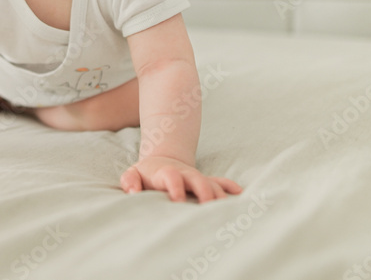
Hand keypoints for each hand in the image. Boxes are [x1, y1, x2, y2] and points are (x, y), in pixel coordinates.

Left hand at [120, 156, 241, 202]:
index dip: (175, 187)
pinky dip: (230, 187)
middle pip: (198, 179)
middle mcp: (185, 174)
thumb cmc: (145, 175)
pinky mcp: (204, 181)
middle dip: (204, 192)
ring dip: (220, 194)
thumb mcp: (133, 174)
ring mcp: (196, 177)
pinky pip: (220, 182)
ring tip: (228, 209)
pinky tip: (240, 194)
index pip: (171, 177)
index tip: (177, 201)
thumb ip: (130, 181)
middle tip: (208, 207)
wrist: (160, 162)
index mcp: (166, 172)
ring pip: (212, 183)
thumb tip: (133, 193)